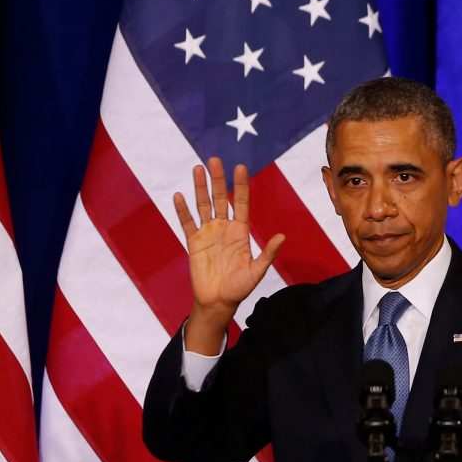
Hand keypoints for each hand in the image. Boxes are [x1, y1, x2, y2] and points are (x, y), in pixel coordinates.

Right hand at [175, 157, 284, 354]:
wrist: (218, 302)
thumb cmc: (240, 288)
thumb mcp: (257, 271)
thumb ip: (268, 254)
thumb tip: (282, 237)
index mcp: (240, 231)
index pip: (240, 202)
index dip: (240, 185)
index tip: (240, 167)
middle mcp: (224, 227)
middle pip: (220, 197)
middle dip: (218, 179)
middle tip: (214, 159)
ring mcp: (208, 233)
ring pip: (203, 205)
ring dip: (200, 187)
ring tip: (197, 168)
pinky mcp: (194, 242)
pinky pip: (187, 223)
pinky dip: (183, 210)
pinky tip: (179, 195)